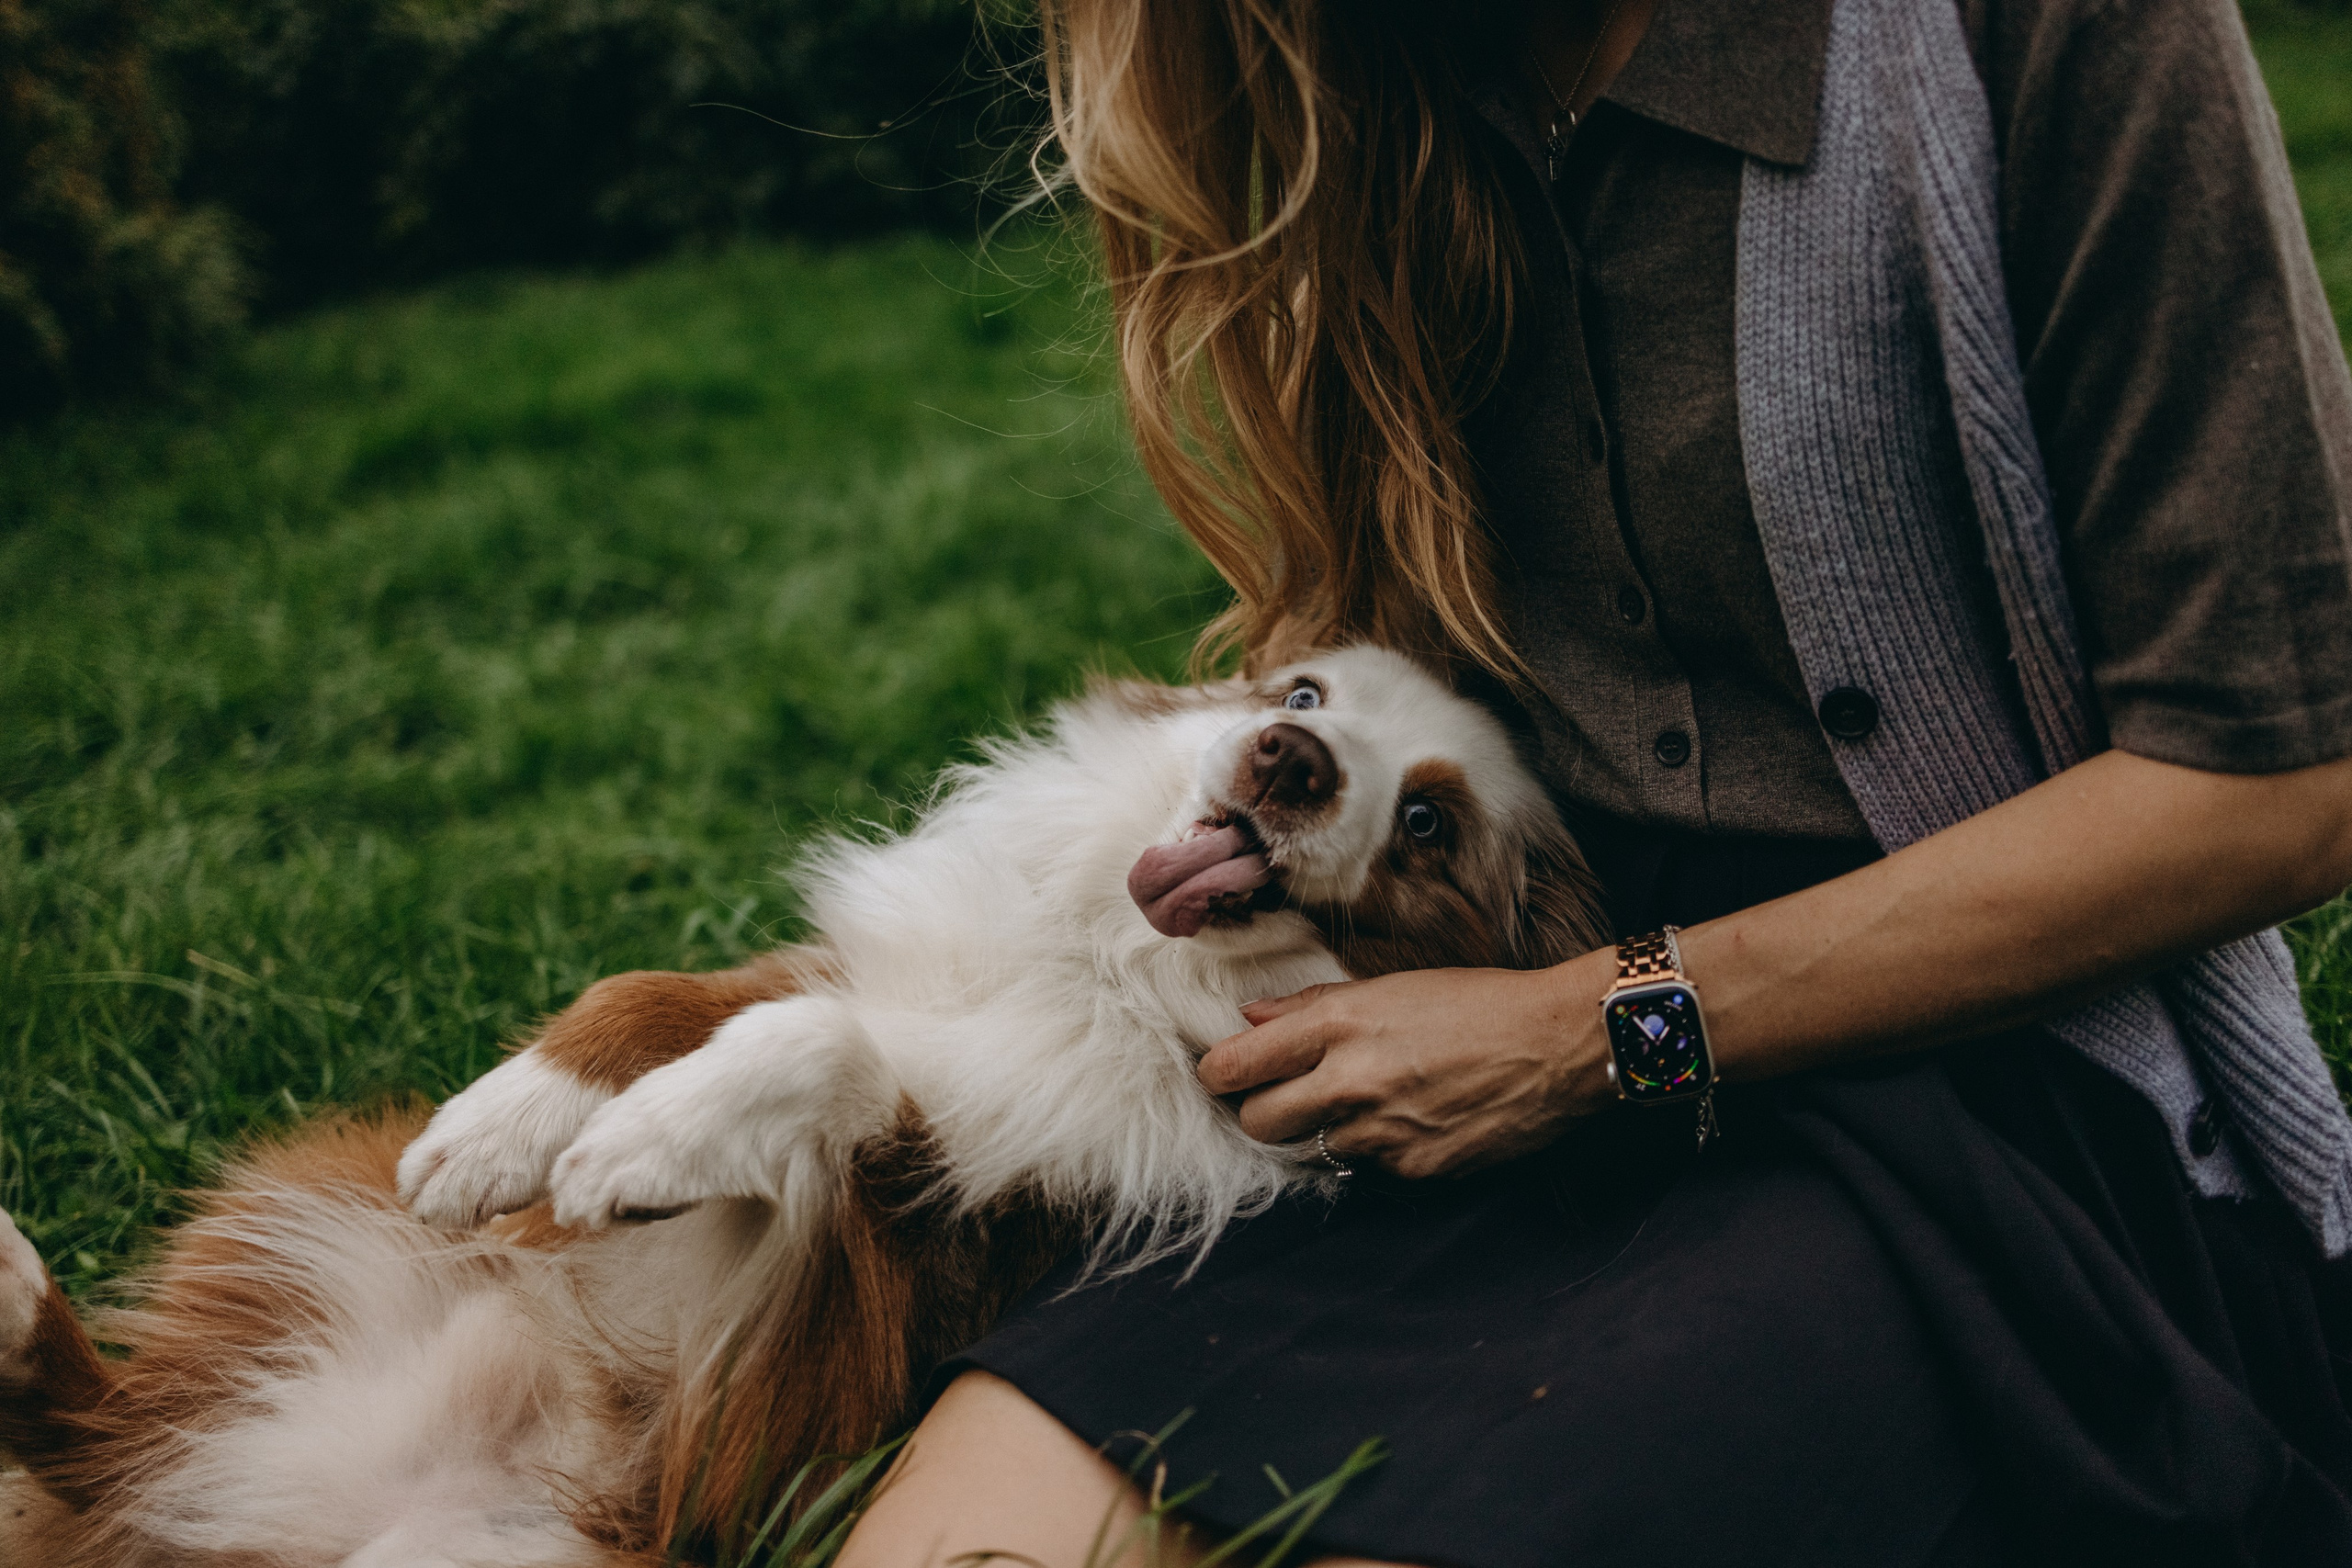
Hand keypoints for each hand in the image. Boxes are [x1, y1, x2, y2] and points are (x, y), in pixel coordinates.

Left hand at [1197, 951, 1618, 1178]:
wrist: (1557, 1043)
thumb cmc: (1478, 1002)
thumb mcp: (1390, 985)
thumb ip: (1312, 1007)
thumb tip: (1252, 1018)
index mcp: (1338, 1025)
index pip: (1235, 1066)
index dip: (1218, 1075)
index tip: (1224, 1074)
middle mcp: (1350, 1080)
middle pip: (1257, 1122)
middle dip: (1261, 1111)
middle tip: (1286, 1095)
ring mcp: (1381, 1131)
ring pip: (1314, 1147)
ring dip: (1328, 1128)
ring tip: (1374, 1098)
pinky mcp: (1414, 1168)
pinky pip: (1370, 1165)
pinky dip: (1380, 1147)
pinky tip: (1416, 1117)